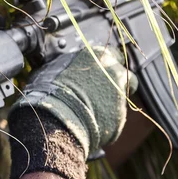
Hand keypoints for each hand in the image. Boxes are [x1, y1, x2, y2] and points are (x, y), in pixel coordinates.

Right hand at [11, 46, 137, 157]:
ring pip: (121, 99)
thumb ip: (70, 65)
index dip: (109, 65)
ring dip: (111, 103)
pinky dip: (105, 121)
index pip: (114, 55)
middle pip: (126, 76)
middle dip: (117, 84)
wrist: (55, 117)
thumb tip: (64, 67)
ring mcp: (119, 94)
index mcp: (99, 55)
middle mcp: (114, 71)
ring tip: (92, 111)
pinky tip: (90, 123)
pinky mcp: (120, 117)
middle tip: (103, 92)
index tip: (103, 71)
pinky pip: (115, 119)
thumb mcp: (55, 67)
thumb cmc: (51, 89)